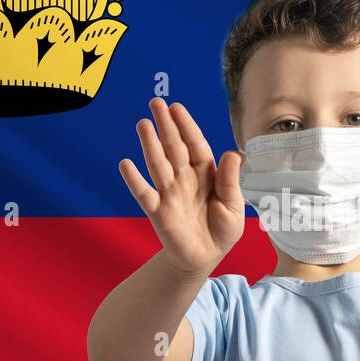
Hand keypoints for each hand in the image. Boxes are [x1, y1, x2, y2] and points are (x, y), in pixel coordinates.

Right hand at [119, 98, 244, 276]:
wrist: (206, 257)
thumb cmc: (222, 230)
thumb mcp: (234, 206)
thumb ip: (231, 181)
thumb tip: (234, 153)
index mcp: (206, 174)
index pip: (195, 145)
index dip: (186, 127)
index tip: (176, 108)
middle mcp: (185, 179)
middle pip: (174, 148)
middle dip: (165, 126)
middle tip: (155, 103)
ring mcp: (170, 193)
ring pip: (158, 164)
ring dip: (150, 145)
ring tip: (142, 124)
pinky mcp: (158, 212)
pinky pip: (144, 194)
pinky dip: (134, 180)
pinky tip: (126, 164)